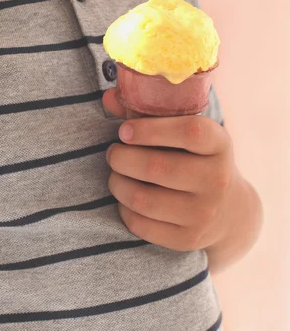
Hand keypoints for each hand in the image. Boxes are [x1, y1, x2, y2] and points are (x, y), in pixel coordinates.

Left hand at [102, 88, 240, 251]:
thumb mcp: (185, 131)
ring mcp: (204, 213)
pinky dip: (124, 209)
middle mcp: (217, 179)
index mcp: (219, 144)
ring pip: (143, 198)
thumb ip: (147, 111)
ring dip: (117, 184)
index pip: (189, 131)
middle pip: (157, 166)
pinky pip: (141, 224)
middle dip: (122, 158)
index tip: (124, 131)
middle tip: (113, 153)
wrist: (230, 211)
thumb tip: (108, 98)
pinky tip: (126, 199)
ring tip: (115, 175)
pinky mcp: (188, 240)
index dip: (150, 130)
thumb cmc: (195, 158)